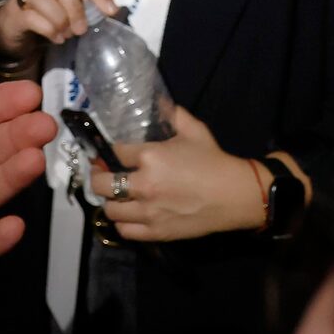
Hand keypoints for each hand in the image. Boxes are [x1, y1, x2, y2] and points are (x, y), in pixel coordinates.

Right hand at [0, 0, 122, 62]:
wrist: (14, 26)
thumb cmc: (47, 12)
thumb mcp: (70, 4)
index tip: (111, 11)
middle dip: (75, 7)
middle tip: (82, 30)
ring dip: (60, 20)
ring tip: (67, 34)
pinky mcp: (14, 10)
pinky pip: (32, 18)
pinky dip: (49, 30)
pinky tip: (57, 38)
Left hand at [89, 106, 266, 243]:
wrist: (235, 196)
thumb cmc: (214, 161)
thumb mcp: (194, 130)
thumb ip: (172, 114)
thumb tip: (158, 101)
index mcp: (150, 157)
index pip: (114, 152)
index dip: (108, 151)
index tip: (108, 152)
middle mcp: (143, 185)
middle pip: (101, 184)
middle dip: (98, 177)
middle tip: (104, 174)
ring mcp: (148, 212)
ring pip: (110, 210)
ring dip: (110, 201)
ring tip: (117, 195)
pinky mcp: (156, 232)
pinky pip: (124, 231)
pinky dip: (122, 223)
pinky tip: (128, 214)